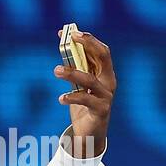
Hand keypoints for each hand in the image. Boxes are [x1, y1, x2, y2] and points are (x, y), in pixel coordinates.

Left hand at [54, 29, 115, 158]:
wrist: (89, 134)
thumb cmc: (83, 106)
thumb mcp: (78, 85)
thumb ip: (75, 69)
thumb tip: (64, 48)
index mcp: (104, 73)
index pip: (101, 51)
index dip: (87, 39)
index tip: (70, 32)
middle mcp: (109, 82)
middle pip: (103, 57)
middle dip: (88, 45)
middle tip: (69, 40)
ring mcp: (106, 96)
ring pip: (91, 80)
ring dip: (72, 73)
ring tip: (56, 70)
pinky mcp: (101, 110)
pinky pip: (86, 100)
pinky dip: (72, 98)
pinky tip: (61, 98)